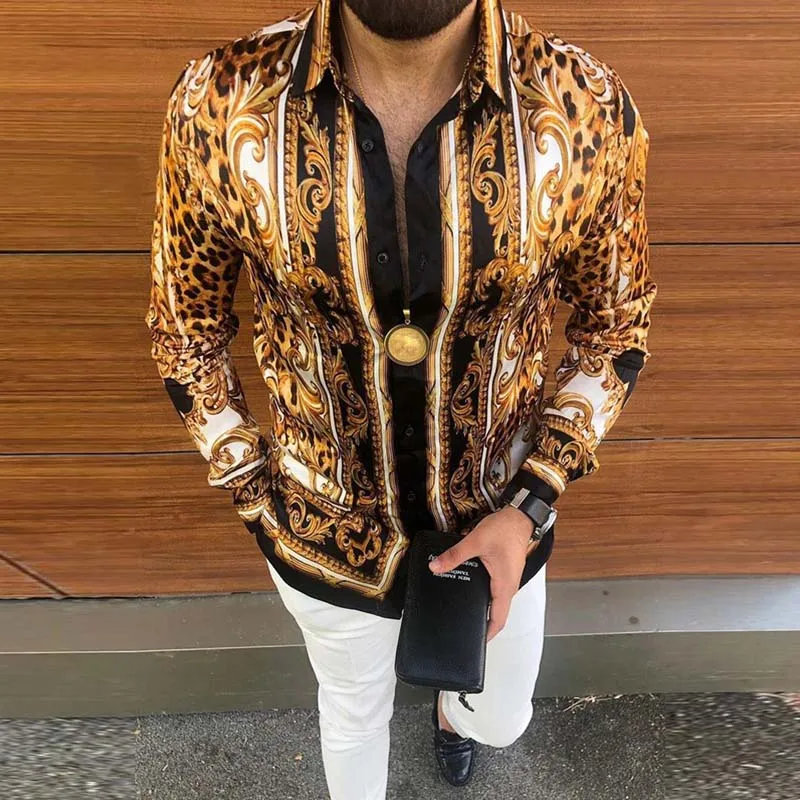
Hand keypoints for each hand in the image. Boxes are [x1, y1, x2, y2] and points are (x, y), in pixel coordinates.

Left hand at [428, 506, 535, 641]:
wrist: (519, 517)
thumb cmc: (504, 529)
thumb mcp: (475, 542)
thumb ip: (454, 555)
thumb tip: (436, 567)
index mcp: (504, 586)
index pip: (498, 620)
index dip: (488, 635)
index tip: (475, 645)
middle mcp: (508, 586)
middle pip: (497, 615)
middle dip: (484, 626)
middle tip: (465, 632)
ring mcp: (507, 579)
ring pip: (497, 603)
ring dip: (485, 611)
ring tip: (466, 616)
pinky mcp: (504, 572)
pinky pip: (496, 591)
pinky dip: (486, 598)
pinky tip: (472, 592)